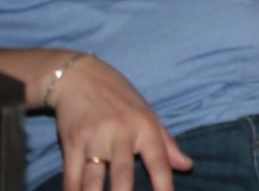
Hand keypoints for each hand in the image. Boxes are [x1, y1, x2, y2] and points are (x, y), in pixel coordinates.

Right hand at [50, 54, 193, 190]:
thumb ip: (166, 143)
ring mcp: (94, 140)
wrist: (79, 77)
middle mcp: (120, 134)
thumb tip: (187, 166)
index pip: (159, 161)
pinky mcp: (71, 143)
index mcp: (145, 126)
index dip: (164, 185)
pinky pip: (71, 177)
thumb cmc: (119, 97)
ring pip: (93, 181)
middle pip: (123, 175)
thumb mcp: (147, 113)